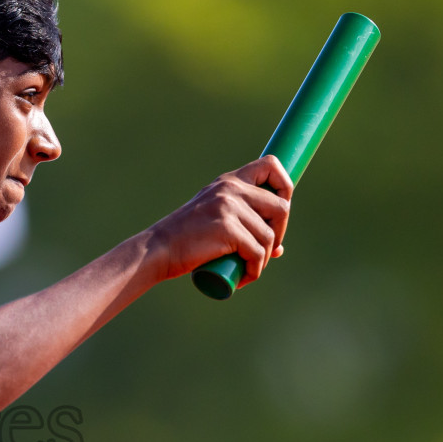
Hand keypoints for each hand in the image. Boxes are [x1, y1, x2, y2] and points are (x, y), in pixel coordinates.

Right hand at [146, 155, 293, 284]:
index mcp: (229, 181)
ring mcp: (229, 207)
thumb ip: (242, 222)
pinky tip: (245, 276)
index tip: (276, 213)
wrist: (158, 250)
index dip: (284, 187)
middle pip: (281, 207)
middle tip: (265, 250)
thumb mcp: (214, 218)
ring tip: (248, 269)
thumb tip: (278, 248)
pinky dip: (255, 269)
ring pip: (269, 236)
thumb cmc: (185, 239)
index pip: (271, 165)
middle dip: (279, 233)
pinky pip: (257, 252)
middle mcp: (231, 188)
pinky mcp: (227, 229)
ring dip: (263, 259)